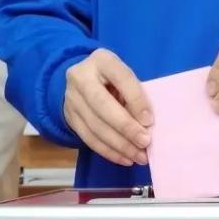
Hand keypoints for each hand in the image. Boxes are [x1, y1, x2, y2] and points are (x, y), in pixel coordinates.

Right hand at [64, 49, 152, 166]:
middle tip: (145, 142)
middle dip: (126, 127)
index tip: (149, 120)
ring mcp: (71, 98)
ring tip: (139, 156)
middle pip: (103, 106)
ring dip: (119, 145)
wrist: (79, 77)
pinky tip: (124, 158)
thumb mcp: (123, 75)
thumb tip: (146, 124)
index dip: (136, 100)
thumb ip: (134, 93)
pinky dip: (108, 151)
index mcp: (101, 60)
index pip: (121, 78)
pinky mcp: (69, 117)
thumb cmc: (112, 78)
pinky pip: (89, 138)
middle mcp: (81, 77)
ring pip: (95, 126)